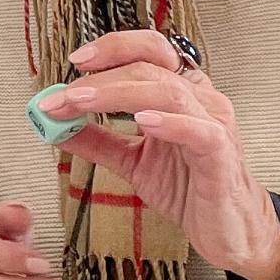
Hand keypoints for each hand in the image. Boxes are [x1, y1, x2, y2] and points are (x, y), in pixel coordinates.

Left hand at [38, 30, 279, 279]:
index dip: (113, 48)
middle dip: (100, 78)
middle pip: (150, 68)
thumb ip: (98, 141)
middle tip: (61, 95)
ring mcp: (214, 124)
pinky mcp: (221, 155)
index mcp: (181, 93)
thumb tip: (54, 125)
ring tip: (81, 102)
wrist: (225, 231)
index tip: (75, 61)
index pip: (150, 51)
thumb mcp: (133, 161)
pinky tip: (142, 121)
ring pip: (169, 92)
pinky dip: (170, 123)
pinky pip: (199, 131)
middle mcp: (200, 99)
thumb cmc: (189, 188)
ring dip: (117, 94)